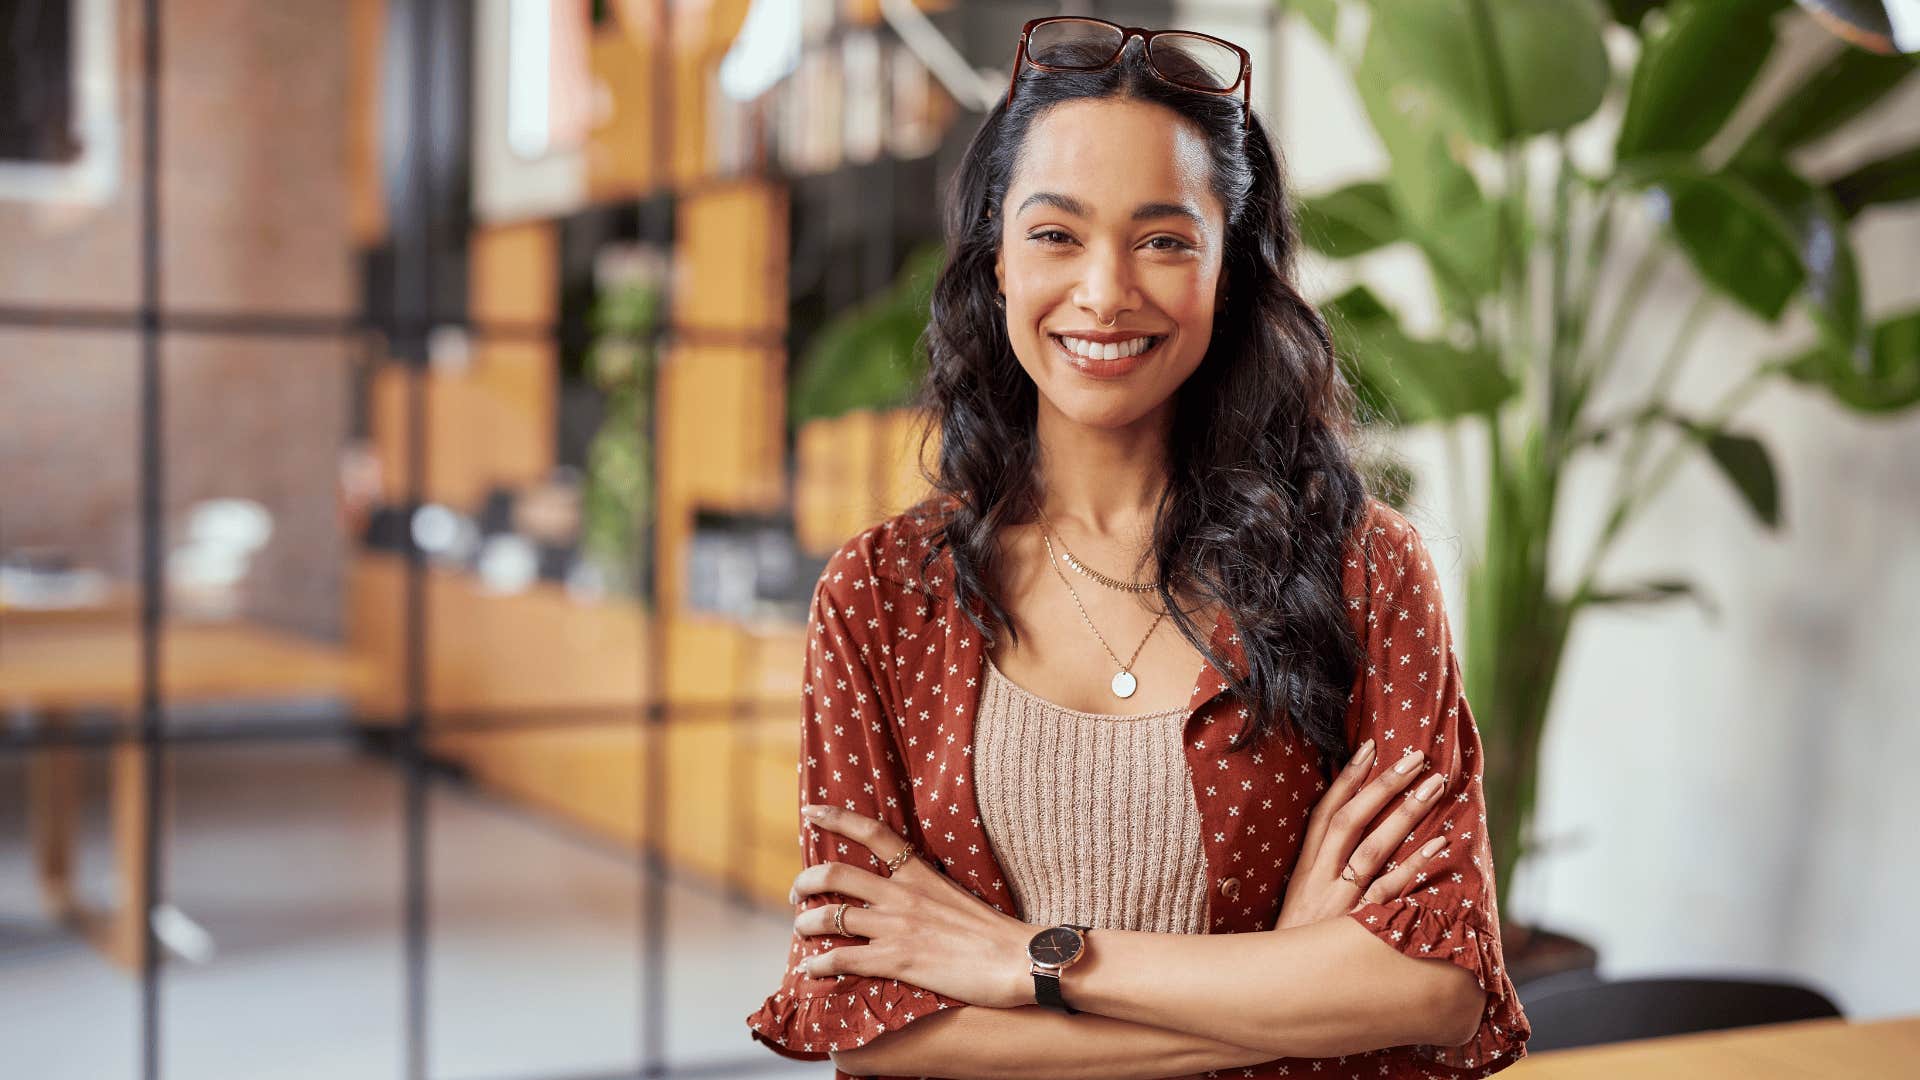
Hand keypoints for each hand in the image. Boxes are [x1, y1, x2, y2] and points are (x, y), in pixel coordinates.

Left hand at [790, 803, 1037, 1010]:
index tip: (810, 812)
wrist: (1017, 958)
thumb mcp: (956, 893)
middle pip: (836, 875)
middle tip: (797, 893)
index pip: (872, 833)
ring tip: (801, 930)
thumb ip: (926, 890)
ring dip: (806, 924)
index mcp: (919, 873)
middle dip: (805, 882)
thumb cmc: (994, 931)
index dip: (836, 818)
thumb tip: (907, 893)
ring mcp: (897, 927)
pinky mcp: (897, 961)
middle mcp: (902, 894)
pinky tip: (811, 970)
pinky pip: (843, 959)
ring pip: (831, 917)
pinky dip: (820, 965)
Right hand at [1275, 740, 1450, 931]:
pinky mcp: (1359, 931)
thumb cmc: (1295, 948)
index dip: (1347, 780)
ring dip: (1406, 815)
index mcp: (1304, 871)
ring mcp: (1340, 905)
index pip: (1325, 814)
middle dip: (1384, 786)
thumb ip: (1320, 871)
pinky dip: (1416, 867)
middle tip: (1416, 757)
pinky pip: (1391, 893)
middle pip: (1352, 822)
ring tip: (1434, 786)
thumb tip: (1349, 836)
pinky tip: (1441, 846)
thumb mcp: (1298, 904)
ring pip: (1374, 850)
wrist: (1278, 996)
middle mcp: (1320, 881)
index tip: (1371, 748)